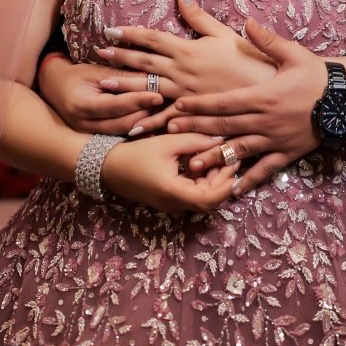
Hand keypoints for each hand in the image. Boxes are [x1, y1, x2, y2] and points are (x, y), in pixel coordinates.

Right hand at [39, 54, 161, 134]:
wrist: (53, 88)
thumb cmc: (76, 75)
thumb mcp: (96, 70)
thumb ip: (122, 76)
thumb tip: (152, 77)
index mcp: (82, 106)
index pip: (117, 106)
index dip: (139, 100)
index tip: (159, 94)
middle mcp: (84, 126)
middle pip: (123, 124)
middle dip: (145, 113)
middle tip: (165, 104)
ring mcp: (89, 136)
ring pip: (124, 132)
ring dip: (144, 122)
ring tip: (161, 111)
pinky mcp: (95, 139)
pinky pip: (120, 136)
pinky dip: (136, 128)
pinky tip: (151, 121)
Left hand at [94, 0, 276, 133]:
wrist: (267, 92)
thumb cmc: (250, 61)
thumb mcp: (225, 34)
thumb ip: (200, 17)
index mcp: (189, 50)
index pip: (153, 38)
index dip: (130, 34)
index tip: (110, 30)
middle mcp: (182, 72)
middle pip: (144, 62)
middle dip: (120, 57)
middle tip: (98, 53)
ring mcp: (185, 94)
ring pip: (148, 90)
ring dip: (124, 88)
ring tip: (103, 86)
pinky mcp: (192, 113)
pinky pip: (166, 119)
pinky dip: (148, 123)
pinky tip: (131, 127)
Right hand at [101, 133, 238, 214]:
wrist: (110, 167)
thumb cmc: (138, 154)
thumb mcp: (169, 142)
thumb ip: (196, 141)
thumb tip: (221, 140)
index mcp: (175, 192)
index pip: (211, 197)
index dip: (227, 182)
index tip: (235, 160)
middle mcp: (175, 204)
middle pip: (209, 199)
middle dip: (223, 179)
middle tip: (230, 156)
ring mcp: (172, 205)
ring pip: (202, 198)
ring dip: (213, 180)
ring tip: (218, 156)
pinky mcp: (169, 200)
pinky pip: (192, 195)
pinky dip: (201, 181)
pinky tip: (203, 162)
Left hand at [167, 17, 326, 194]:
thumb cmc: (318, 74)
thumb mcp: (293, 53)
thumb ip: (267, 40)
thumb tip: (247, 21)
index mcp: (263, 95)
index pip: (223, 101)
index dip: (199, 104)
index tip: (177, 106)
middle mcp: (265, 120)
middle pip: (224, 126)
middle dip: (196, 129)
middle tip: (170, 132)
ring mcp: (276, 139)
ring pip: (239, 150)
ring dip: (215, 157)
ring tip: (193, 165)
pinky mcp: (288, 153)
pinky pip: (266, 169)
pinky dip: (250, 179)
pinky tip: (234, 189)